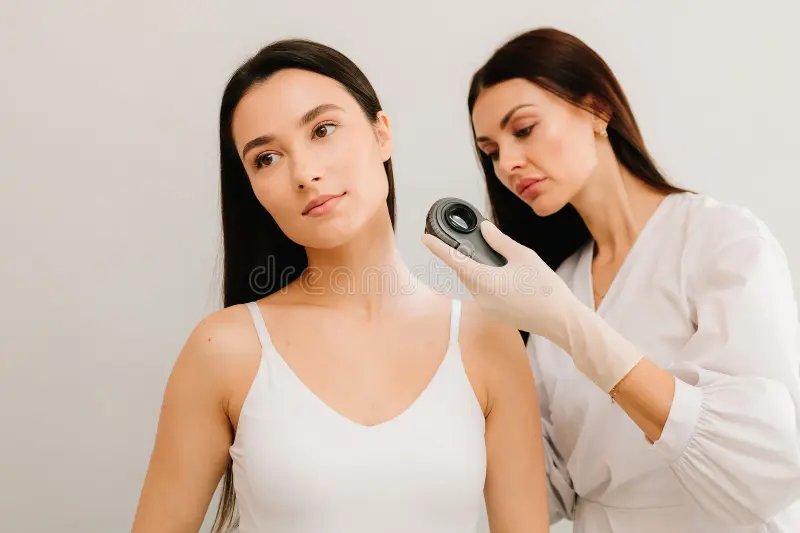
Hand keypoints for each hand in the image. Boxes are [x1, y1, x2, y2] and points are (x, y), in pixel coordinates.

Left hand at [422, 220, 580, 342]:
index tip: (425, 238)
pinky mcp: (496, 315)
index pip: (454, 260)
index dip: (438, 248)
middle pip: (464, 272)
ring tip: (490, 258)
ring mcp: (487, 309)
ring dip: (477, 270)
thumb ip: (500, 242)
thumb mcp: (524, 256)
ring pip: (474, 283)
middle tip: (463, 241)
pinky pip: (484, 294)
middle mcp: (481, 297)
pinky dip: (487, 282)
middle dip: (463, 257)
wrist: (560, 320)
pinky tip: (502, 276)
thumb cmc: (545, 288)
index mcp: (485, 280)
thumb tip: (484, 230)